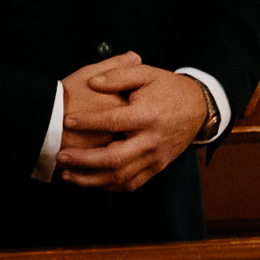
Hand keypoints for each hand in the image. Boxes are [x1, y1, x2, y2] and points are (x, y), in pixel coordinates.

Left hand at [56, 65, 208, 191]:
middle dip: (84, 160)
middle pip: (115, 158)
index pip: (114, 121)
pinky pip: (131, 184)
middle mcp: (151, 139)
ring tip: (67, 175)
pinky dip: (109, 186)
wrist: (198, 108)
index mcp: (148, 115)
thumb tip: (92, 82)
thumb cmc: (168, 89)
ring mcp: (154, 157)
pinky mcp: (156, 167)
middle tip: (61, 156)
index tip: (66, 121)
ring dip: (91, 179)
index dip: (89, 122)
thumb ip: (119, 75)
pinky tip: (90, 182)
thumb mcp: (147, 73)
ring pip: (121, 176)